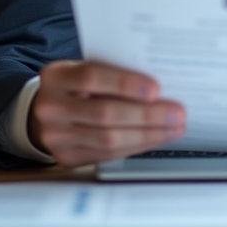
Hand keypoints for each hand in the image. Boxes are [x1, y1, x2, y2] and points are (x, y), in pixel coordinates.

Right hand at [28, 60, 185, 167]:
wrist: (49, 109)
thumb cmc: (77, 85)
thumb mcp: (86, 69)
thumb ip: (113, 73)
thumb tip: (159, 86)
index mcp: (56, 76)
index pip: (91, 77)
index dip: (125, 84)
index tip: (156, 89)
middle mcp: (51, 107)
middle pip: (104, 113)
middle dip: (146, 115)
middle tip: (177, 113)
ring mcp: (56, 135)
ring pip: (108, 139)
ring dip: (147, 134)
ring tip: (173, 128)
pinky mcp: (66, 156)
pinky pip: (107, 155)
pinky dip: (136, 146)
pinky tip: (155, 138)